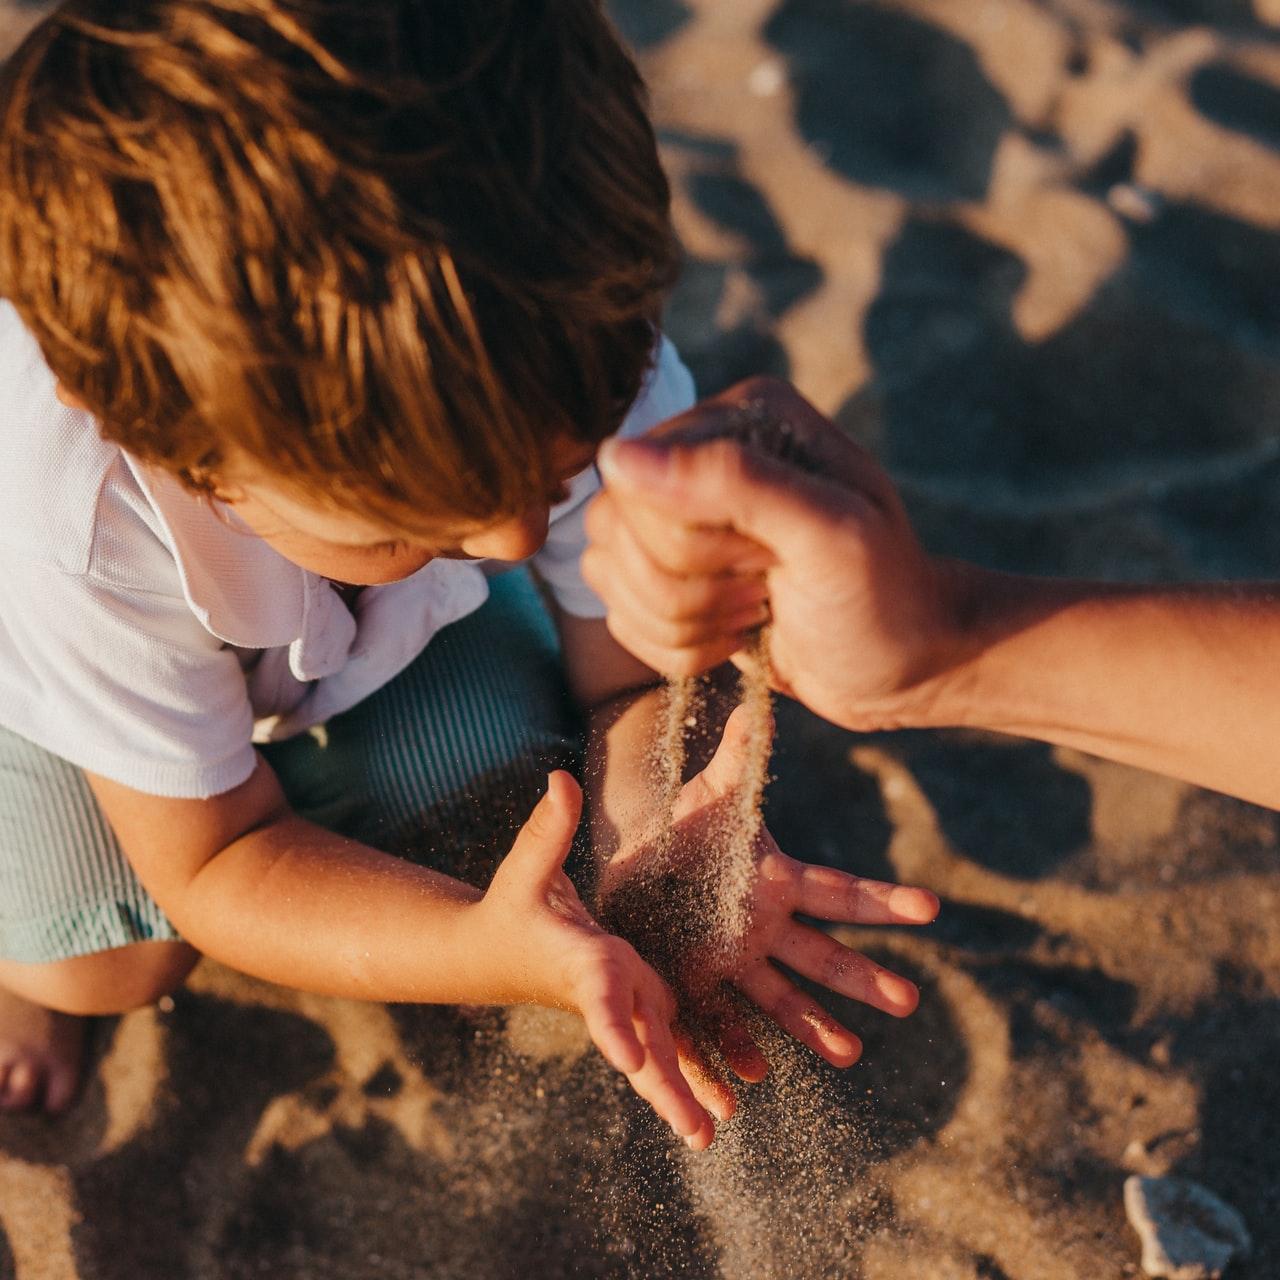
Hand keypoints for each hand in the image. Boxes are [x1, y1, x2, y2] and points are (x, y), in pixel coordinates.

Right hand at [474, 770, 729, 1149]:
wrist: (494, 951)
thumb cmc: (512, 905)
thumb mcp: (528, 866)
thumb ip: (548, 827)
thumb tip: (560, 778)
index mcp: (581, 961)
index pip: (599, 995)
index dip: (614, 1025)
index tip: (630, 1060)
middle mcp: (607, 990)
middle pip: (639, 1043)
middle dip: (666, 1086)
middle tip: (698, 1132)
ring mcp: (623, 1001)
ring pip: (658, 1053)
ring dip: (685, 1091)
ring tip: (713, 1132)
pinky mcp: (636, 1002)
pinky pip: (667, 1045)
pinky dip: (691, 1074)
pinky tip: (725, 1103)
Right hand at [582, 377, 968, 732]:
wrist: (905, 666)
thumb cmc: (883, 597)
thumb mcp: (828, 533)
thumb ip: (733, 480)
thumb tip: (617, 455)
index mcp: (739, 419)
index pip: (638, 479)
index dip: (690, 540)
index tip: (766, 559)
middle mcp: (698, 456)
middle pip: (614, 528)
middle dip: (689, 587)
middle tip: (765, 589)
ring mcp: (677, 517)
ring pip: (607, 574)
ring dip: (682, 622)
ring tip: (755, 612)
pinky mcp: (668, 577)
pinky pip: (619, 615)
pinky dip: (676, 648)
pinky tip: (736, 637)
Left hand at [596, 707, 939, 1075]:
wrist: (637, 863)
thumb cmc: (684, 825)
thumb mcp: (712, 793)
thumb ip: (739, 755)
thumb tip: (762, 700)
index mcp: (777, 882)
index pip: (839, 892)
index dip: (883, 900)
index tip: (931, 909)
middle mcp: (765, 929)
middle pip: (822, 956)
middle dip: (863, 978)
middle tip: (908, 1001)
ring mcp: (733, 961)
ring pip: (780, 999)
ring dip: (813, 1027)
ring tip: (849, 1054)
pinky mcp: (694, 983)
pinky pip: (719, 1021)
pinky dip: (736, 1048)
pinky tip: (752, 1075)